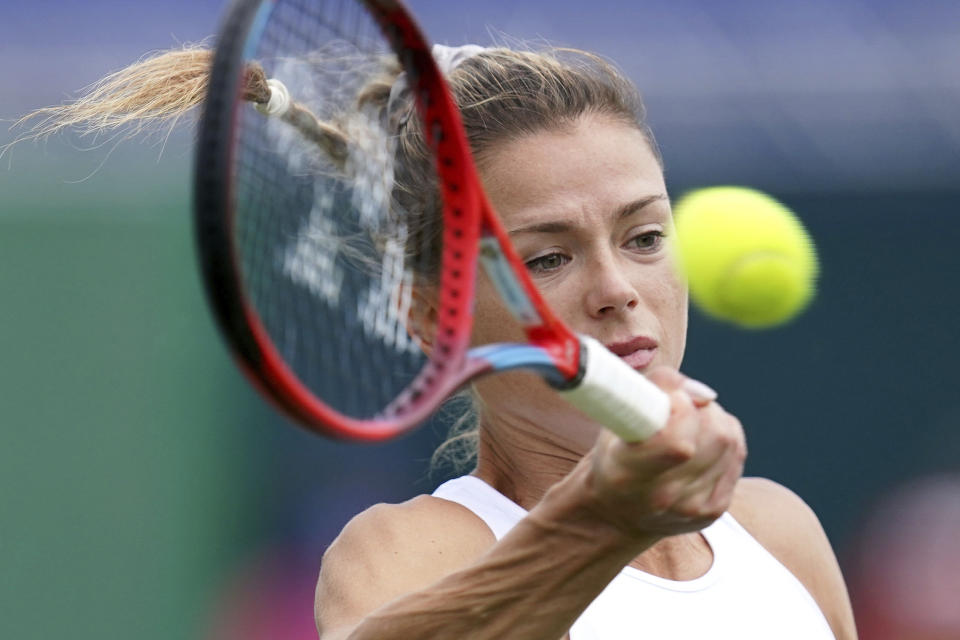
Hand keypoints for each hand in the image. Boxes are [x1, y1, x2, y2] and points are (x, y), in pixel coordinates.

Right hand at [580, 367, 746, 540]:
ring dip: (714, 419)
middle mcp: (662, 497)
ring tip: (688, 423)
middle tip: (679, 407)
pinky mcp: (713, 509)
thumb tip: (705, 394)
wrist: (618, 512)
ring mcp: (691, 508)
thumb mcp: (617, 416)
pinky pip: (737, 453)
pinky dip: (724, 437)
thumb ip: (657, 388)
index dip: (682, 411)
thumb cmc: (615, 453)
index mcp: (628, 474)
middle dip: (702, 408)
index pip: (678, 444)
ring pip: (730, 440)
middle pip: (715, 436)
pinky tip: (700, 441)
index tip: (669, 401)